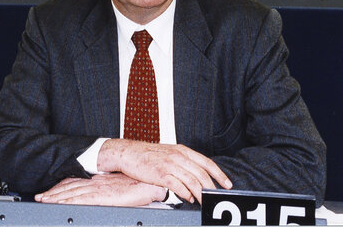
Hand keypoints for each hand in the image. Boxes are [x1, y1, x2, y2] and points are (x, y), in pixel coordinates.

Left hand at [35, 174, 165, 206]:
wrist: (151, 182)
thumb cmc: (139, 185)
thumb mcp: (119, 188)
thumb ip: (108, 191)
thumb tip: (106, 195)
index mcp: (98, 181)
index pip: (74, 183)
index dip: (60, 187)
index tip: (49, 192)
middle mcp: (95, 183)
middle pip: (69, 187)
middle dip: (53, 193)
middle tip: (39, 198)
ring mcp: (98, 189)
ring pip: (71, 192)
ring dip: (56, 197)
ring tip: (44, 201)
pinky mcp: (102, 196)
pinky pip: (82, 199)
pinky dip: (68, 201)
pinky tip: (59, 204)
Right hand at [97, 139, 231, 203]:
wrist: (127, 153)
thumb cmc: (146, 154)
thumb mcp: (167, 152)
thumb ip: (182, 161)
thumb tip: (195, 175)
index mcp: (181, 150)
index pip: (206, 162)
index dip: (219, 174)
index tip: (227, 184)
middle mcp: (177, 156)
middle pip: (202, 174)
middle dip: (211, 188)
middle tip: (216, 198)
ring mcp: (169, 164)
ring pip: (192, 181)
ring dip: (200, 194)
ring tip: (203, 202)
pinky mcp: (160, 174)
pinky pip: (178, 186)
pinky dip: (186, 194)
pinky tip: (188, 199)